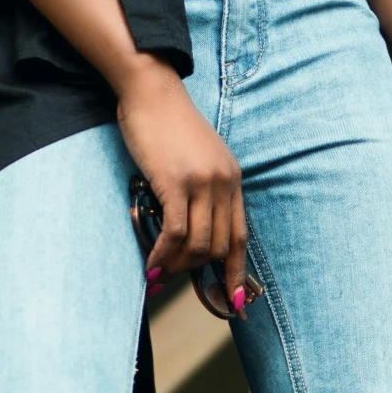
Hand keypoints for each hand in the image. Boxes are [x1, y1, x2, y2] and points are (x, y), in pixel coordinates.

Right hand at [115, 57, 248, 311]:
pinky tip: (151, 266)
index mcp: (232, 179)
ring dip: (177, 267)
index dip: (236, 273)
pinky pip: (175, 233)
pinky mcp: (176, 182)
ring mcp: (203, 183)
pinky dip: (163, 255)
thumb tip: (190, 228)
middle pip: (220, 246)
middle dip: (196, 274)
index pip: (241, 237)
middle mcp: (224, 183)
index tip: (235, 302)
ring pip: (199, 245)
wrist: (150, 90)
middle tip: (172, 282)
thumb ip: (201, 188)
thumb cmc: (165, 123)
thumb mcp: (195, 157)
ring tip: (158, 274)